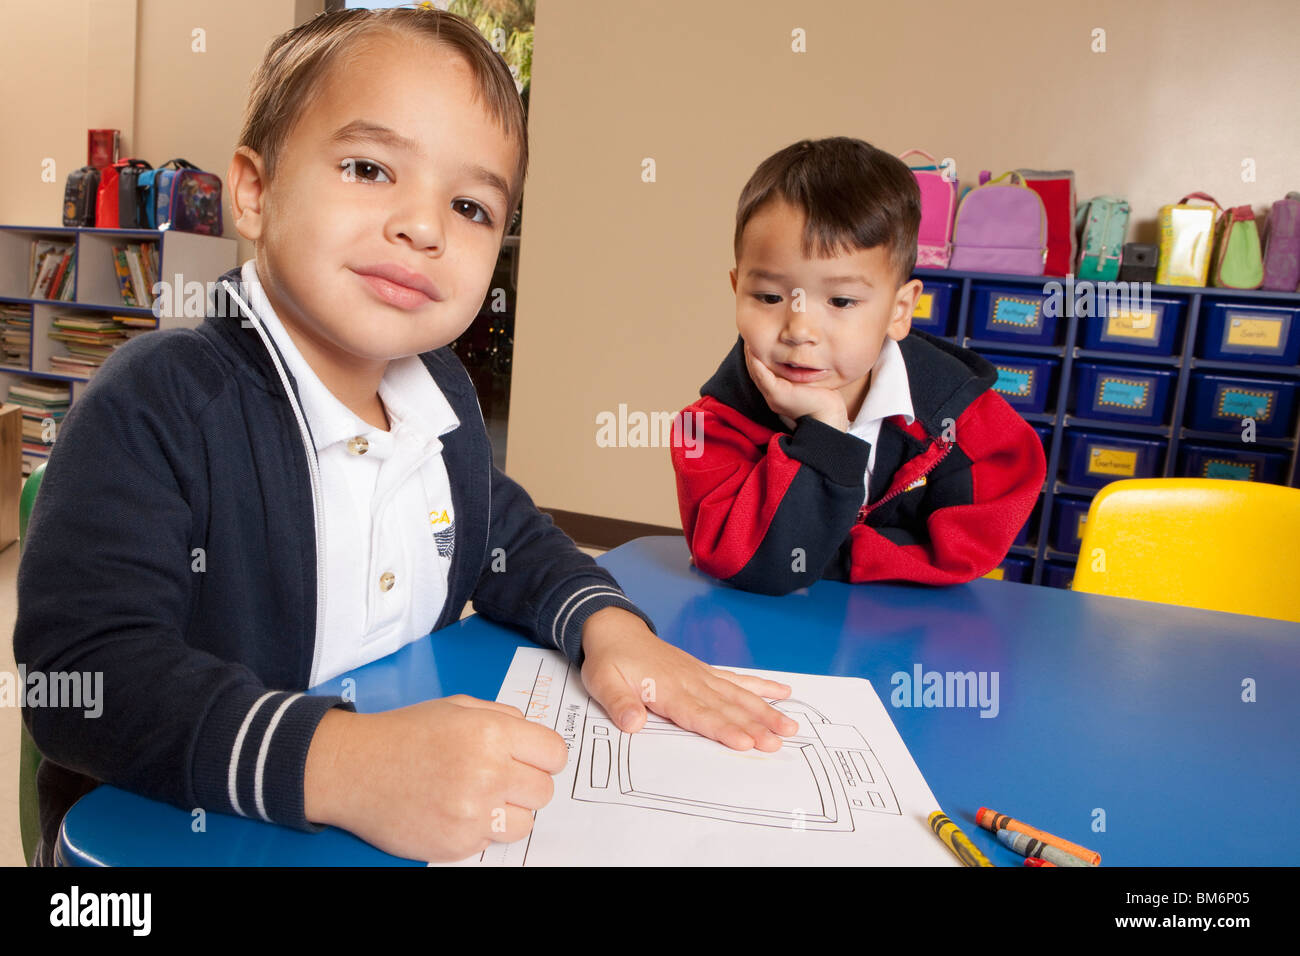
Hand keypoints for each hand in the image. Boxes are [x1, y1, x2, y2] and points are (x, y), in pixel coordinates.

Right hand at [303, 696, 566, 861]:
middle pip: (544, 791)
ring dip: (510, 811)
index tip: (533, 758)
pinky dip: (482, 829)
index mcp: (491, 733)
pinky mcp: (458, 844)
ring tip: (480, 796)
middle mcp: (487, 773)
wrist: (353, 768)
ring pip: (525, 822)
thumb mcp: (457, 707)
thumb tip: (533, 733)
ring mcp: (472, 814)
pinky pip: (494, 841)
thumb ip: (502, 716)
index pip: (555, 754)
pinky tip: (456, 810)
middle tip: (501, 776)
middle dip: (527, 783)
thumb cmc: (404, 734)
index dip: (545, 756)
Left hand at [578, 606, 799, 750]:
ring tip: (790, 727)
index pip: (699, 714)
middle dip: (754, 725)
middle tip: (779, 741)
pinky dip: (761, 686)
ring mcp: (701, 675)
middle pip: (726, 708)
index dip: (723, 729)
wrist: (615, 629)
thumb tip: (633, 723)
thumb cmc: (609, 659)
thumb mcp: (601, 682)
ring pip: (738, 696)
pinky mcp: (705, 672)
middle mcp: (690, 681)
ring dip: (765, 711)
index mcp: (667, 688)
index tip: (746, 742)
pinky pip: (737, 679)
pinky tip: (783, 692)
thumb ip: (618, 703)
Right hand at [744, 343, 848, 431]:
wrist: (829, 415)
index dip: (757, 355)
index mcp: (777, 392)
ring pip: (755, 371)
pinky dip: (756, 362)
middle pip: (754, 370)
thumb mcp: (810, 379)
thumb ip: (802, 369)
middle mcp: (771, 394)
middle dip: (750, 352)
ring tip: (750, 338)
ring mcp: (772, 395)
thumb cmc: (824, 398)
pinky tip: (754, 349)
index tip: (757, 339)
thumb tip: (804, 352)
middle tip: (750, 334)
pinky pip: (762, 375)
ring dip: (750, 354)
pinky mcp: (777, 394)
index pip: (762, 371)